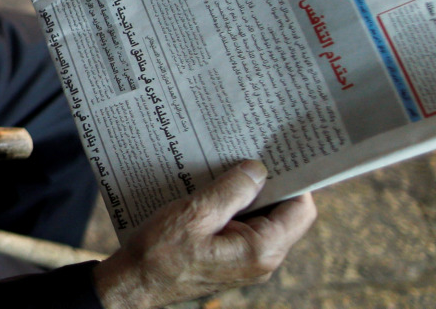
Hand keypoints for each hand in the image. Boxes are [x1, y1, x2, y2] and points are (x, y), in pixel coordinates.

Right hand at [92, 161, 315, 308]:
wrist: (135, 282)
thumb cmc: (161, 253)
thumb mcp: (196, 212)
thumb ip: (232, 190)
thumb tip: (258, 169)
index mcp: (261, 250)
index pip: (300, 209)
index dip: (295, 179)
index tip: (278, 154)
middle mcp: (262, 260)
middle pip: (284, 214)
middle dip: (269, 184)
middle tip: (248, 155)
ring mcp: (247, 263)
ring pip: (263, 220)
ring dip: (248, 195)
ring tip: (227, 170)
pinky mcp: (232, 260)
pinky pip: (245, 228)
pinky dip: (235, 208)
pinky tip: (214, 192)